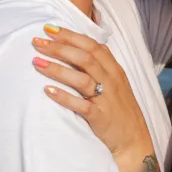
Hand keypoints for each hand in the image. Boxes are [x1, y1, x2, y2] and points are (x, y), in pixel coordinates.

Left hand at [32, 27, 153, 163]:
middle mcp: (111, 81)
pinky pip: (81, 105)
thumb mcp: (115, 84)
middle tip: (37, 42)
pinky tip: (47, 91)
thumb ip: (100, 66)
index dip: (70, 35)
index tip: (49, 28)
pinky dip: (64, 97)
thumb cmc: (120, 111)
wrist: (134, 142)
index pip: (92, 45)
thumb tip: (76, 49)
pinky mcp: (101, 118)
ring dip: (57, 69)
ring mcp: (106, 100)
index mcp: (114, 70)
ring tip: (37, 63)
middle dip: (59, 47)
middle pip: (84, 58)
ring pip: (81, 79)